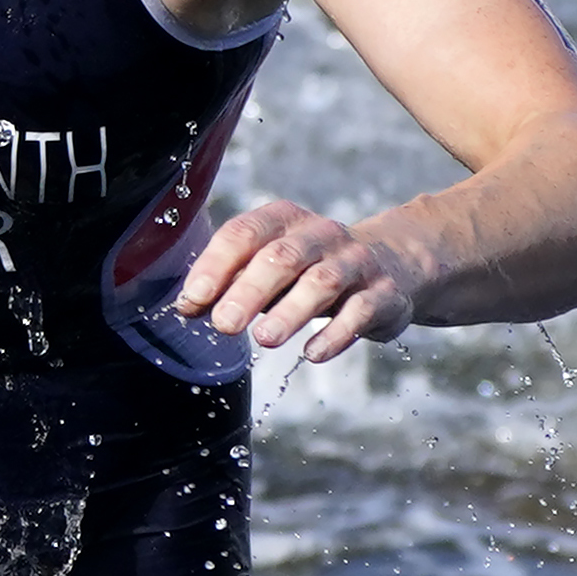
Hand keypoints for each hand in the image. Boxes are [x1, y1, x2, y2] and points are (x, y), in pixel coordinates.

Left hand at [175, 199, 417, 361]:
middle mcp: (321, 235)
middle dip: (250, 291)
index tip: (194, 299)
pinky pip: (360, 311)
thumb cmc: (309, 270)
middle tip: (224, 325)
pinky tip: (312, 354)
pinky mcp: (383, 294)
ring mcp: (355, 262)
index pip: (245, 233)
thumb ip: (229, 283)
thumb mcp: (269, 268)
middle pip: (283, 257)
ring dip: (291, 312)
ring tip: (264, 339)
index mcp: (284, 220)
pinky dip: (336, 334)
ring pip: (322, 282)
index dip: (216, 265)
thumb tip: (187, 307)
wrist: (390, 266)